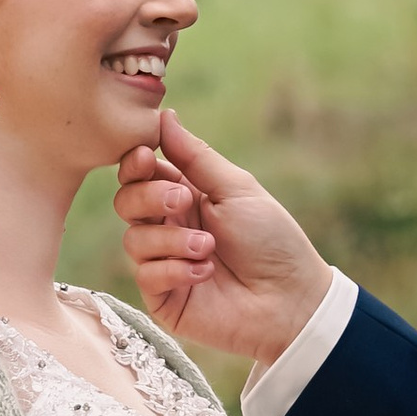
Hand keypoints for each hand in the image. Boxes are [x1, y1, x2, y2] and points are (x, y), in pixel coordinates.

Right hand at [114, 111, 332, 365]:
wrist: (291, 299)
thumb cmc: (271, 241)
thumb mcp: (236, 189)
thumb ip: (195, 156)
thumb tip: (165, 115)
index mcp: (184, 196)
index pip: (140, 174)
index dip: (135, 164)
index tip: (147, 158)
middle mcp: (169, 228)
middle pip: (126, 202)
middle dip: (149, 197)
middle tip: (183, 201)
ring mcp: (164, 264)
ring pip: (133, 240)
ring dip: (171, 239)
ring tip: (208, 247)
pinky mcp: (164, 298)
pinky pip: (146, 276)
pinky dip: (175, 270)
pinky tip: (205, 273)